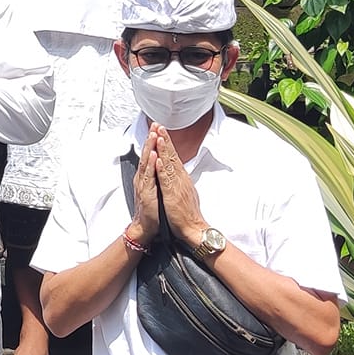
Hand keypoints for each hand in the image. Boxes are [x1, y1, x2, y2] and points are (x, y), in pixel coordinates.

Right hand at [130, 125, 162, 240]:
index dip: (153, 141)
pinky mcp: (146, 193)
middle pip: (147, 155)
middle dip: (151, 139)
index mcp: (146, 177)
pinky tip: (154, 157)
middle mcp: (143, 178)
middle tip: (154, 125)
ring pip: (147, 163)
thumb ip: (156, 176)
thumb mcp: (155, 189)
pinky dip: (151, 166)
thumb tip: (160, 166)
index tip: (157, 128)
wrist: (144, 227)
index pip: (150, 155)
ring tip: (154, 135)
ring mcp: (144, 185)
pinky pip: (149, 177)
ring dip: (150, 148)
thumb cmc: (151, 210)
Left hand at [151, 123, 205, 240]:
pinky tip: (159, 158)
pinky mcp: (173, 194)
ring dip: (164, 149)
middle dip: (165, 139)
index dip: (168, 144)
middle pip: (172, 155)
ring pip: (170, 163)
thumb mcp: (184, 192)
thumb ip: (180, 181)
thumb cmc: (188, 214)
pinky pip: (167, 179)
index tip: (162, 131)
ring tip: (159, 135)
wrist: (194, 228)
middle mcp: (180, 178)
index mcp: (182, 178)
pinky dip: (163, 168)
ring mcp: (177, 185)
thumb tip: (177, 173)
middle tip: (159, 126)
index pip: (174, 157)